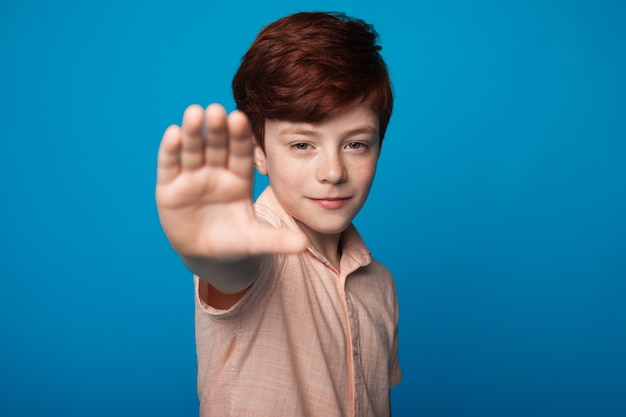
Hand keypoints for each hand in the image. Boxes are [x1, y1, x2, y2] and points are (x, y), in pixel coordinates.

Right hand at [156, 104, 306, 258]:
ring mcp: (191, 178)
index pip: (241, 154)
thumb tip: (304, 244)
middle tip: (217, 110)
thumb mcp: (255, 241)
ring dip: (193, 133)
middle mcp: (215, 173)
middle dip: (217, 130)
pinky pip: (170, 166)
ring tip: (194, 113)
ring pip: (193, 151)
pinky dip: (170, 150)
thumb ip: (277, 240)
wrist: (206, 255)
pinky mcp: (169, 188)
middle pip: (217, 147)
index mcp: (239, 179)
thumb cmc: (234, 243)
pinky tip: (173, 133)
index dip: (240, 137)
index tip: (241, 117)